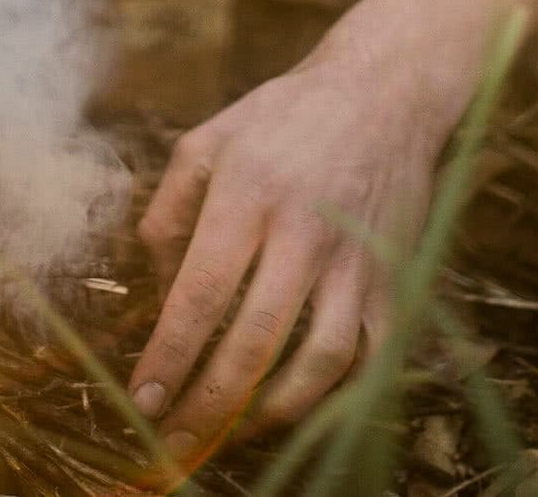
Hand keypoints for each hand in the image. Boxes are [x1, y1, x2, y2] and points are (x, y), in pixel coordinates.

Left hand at [127, 49, 444, 461]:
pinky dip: (338, 395)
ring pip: (318, 361)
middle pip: (254, 340)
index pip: (201, 294)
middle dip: (209, 406)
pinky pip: (369, 356)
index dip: (170, 357)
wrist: (384, 92)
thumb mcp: (210, 139)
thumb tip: (156, 291)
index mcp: (249, 193)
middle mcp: (303, 231)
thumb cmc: (284, 116)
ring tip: (235, 433)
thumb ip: (169, 209)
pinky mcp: (393, 277)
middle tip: (177, 446)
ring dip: (273, 411)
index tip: (144, 402)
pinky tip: (302, 407)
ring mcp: (354, 259)